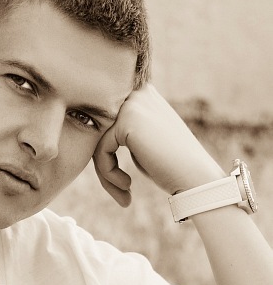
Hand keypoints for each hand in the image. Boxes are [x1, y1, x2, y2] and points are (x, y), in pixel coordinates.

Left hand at [93, 83, 225, 205]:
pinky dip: (108, 173)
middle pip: (98, 130)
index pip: (105, 122)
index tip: (117, 180)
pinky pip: (101, 151)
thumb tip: (87, 132)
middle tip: (120, 189)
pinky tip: (126, 185)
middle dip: (104, 164)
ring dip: (105, 173)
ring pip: (97, 141)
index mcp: (142, 94)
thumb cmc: (171, 165)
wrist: (196, 177)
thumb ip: (121, 131)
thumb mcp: (144, 140)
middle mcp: (137, 93)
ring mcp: (132, 105)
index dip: (105, 153)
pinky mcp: (126, 122)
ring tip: (123, 192)